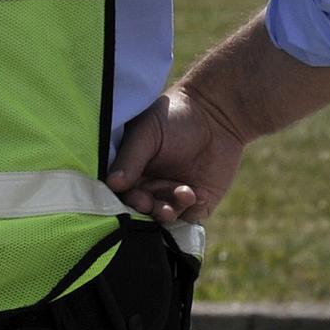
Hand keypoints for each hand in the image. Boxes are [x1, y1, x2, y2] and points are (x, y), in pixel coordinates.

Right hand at [103, 88, 248, 225]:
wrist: (218, 113)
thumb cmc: (175, 116)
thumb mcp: (147, 133)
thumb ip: (129, 159)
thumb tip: (112, 184)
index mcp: (131, 169)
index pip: (122, 192)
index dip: (127, 200)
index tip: (138, 199)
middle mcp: (150, 185)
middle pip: (142, 208)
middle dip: (149, 210)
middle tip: (157, 206)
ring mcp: (174, 194)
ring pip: (165, 216)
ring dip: (172, 210)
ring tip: (186, 193)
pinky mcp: (199, 200)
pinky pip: (190, 216)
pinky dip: (193, 209)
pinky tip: (200, 193)